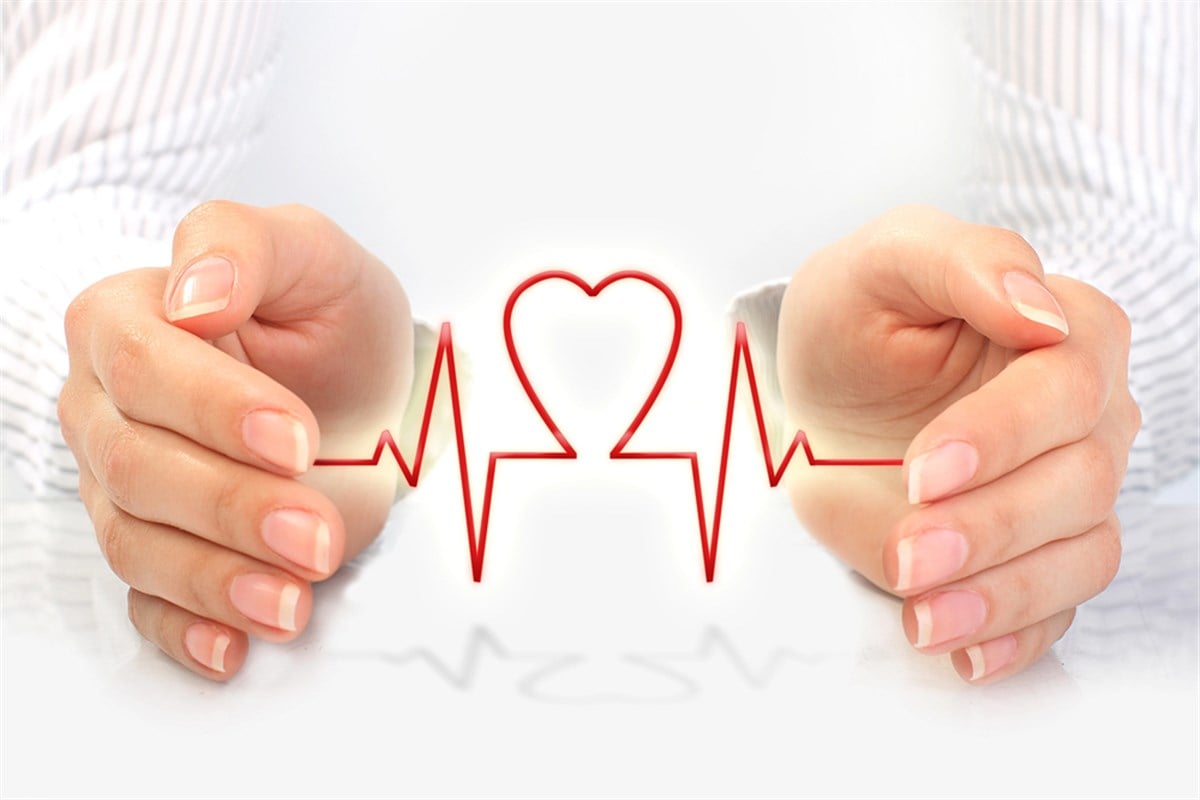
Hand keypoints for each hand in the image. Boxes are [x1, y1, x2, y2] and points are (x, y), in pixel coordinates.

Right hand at [58, 201, 413, 679]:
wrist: (360, 387)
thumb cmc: (329, 317)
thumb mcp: (312, 255)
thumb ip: (245, 245)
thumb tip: (194, 292)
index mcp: (128, 321)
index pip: (141, 366)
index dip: (213, 407)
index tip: (297, 439)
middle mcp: (108, 407)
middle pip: (135, 466)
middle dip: (231, 506)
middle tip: (316, 532)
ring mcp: (125, 486)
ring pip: (137, 544)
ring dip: (217, 579)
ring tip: (294, 600)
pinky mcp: (163, 546)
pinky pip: (147, 603)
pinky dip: (187, 631)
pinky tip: (233, 647)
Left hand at [777, 205, 1139, 683]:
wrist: (824, 391)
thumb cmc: (858, 321)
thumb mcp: (882, 263)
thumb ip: (960, 261)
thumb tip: (1038, 309)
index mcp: (1064, 331)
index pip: (1067, 386)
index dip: (1002, 434)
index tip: (925, 470)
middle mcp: (1086, 416)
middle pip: (1081, 481)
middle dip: (991, 525)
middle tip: (909, 551)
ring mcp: (1067, 490)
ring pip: (1080, 555)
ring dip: (1002, 594)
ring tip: (924, 616)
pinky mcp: (1035, 551)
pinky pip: (1056, 607)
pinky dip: (1014, 637)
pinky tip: (964, 652)